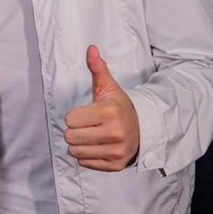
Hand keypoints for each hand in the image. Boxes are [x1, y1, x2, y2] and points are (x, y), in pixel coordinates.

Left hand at [64, 45, 139, 170]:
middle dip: (75, 131)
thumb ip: (97, 69)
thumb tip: (91, 49)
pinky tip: (98, 146)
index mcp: (109, 112)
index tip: (87, 114)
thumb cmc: (119, 107)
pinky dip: (87, 156)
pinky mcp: (115, 165)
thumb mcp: (108, 87)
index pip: (70, 120)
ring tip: (91, 136)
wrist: (143, 129)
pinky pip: (85, 163)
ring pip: (75, 152)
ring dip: (79, 145)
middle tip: (88, 126)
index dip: (75, 116)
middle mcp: (114, 132)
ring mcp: (116, 150)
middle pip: (70, 137)